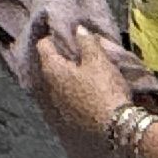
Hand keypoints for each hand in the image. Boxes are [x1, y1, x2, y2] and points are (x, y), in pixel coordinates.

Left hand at [33, 22, 136, 136]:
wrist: (115, 127)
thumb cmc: (105, 89)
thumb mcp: (99, 60)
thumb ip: (86, 42)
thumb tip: (77, 29)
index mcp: (52, 69)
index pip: (42, 45)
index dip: (53, 37)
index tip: (66, 36)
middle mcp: (48, 87)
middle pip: (48, 64)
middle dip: (60, 57)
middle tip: (76, 53)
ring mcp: (55, 105)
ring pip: (56, 83)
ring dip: (65, 76)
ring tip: (82, 71)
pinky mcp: (65, 119)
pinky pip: (63, 98)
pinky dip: (70, 91)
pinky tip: (84, 91)